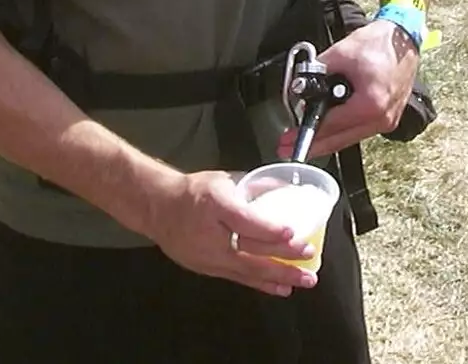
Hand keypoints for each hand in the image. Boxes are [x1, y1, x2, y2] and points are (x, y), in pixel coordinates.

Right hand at [142, 168, 319, 297]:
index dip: (270, 230)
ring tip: (303, 280)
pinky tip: (281, 288)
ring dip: (279, 276)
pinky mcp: (208, 269)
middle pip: (251, 251)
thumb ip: (255, 185)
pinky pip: (239, 278)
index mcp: (215, 205)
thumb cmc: (192, 192)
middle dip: (284, 257)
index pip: (245, 221)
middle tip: (309, 257)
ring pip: (249, 270)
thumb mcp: (223, 179)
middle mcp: (212, 235)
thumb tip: (286, 188)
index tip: (293, 233)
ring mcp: (209, 257)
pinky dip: (262, 284)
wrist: (159, 208)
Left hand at [277, 20, 418, 159]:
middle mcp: (382, 118)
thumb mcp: (340, 53)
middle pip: (341, 140)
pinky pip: (361, 130)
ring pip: (351, 138)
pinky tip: (329, 129)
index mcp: (371, 104)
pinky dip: (343, 131)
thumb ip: (317, 72)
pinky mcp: (389, 117)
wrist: (403, 39)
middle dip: (314, 145)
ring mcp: (388, 120)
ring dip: (328, 139)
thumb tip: (300, 87)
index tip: (288, 140)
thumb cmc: (379, 43)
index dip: (306, 134)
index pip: (331, 125)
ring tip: (306, 139)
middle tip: (289, 148)